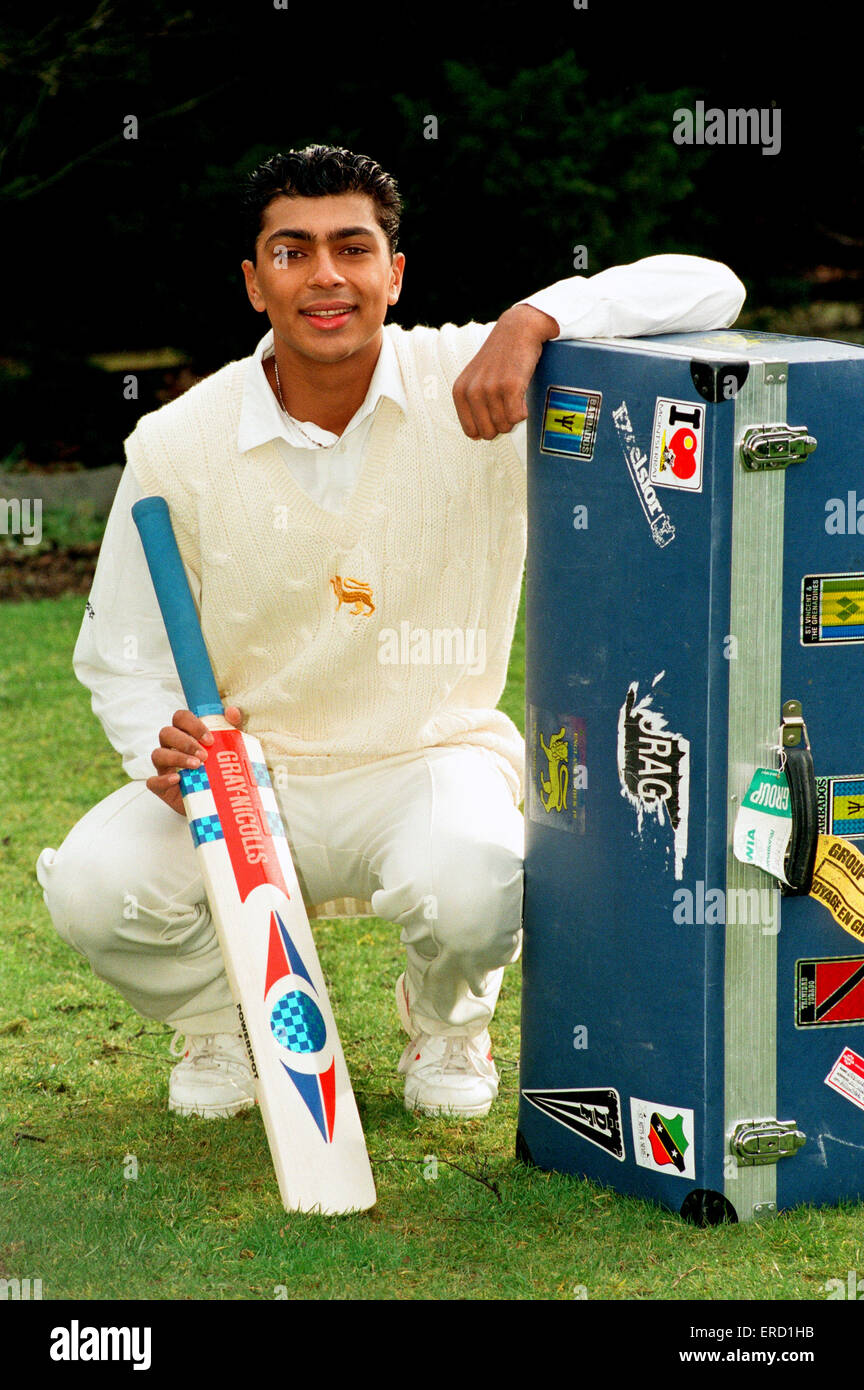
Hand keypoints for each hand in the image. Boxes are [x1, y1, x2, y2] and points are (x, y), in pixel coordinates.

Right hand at [148, 706, 242, 814]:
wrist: (216, 801)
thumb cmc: (219, 769)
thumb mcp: (229, 747)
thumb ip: (232, 727)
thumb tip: (232, 712)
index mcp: (185, 734)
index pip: (180, 718)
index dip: (192, 724)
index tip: (210, 739)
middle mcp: (171, 747)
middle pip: (166, 733)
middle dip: (185, 742)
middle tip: (204, 755)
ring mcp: (164, 767)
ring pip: (157, 754)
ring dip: (177, 758)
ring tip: (197, 766)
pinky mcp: (162, 788)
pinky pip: (153, 782)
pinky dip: (163, 780)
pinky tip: (177, 779)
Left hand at [452, 303, 557, 439]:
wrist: (517, 330)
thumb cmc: (499, 357)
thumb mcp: (475, 379)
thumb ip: (472, 405)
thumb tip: (477, 437)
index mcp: (460, 392)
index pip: (471, 432)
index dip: (487, 426)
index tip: (495, 411)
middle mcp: (472, 392)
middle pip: (489, 432)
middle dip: (501, 424)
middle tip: (507, 404)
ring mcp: (491, 389)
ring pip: (505, 426)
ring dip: (514, 416)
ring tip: (514, 396)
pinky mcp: (510, 386)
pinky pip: (518, 417)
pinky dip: (524, 411)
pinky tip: (522, 396)